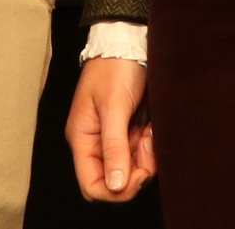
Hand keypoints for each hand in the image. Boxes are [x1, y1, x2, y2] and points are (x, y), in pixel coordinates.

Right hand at [65, 58, 155, 201]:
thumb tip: (115, 186)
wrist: (130, 42)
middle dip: (135, 172)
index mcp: (83, 139)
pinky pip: (141, 154)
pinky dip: (150, 148)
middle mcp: (96, 144)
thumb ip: (114, 147)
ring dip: (146, 158)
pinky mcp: (130, 132)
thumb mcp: (114, 107)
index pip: (91, 186)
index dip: (115, 190)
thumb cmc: (114, 69)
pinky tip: (152, 128)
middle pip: (114, 182)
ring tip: (150, 131)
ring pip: (131, 170)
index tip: (137, 174)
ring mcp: (114, 139)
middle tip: (148, 146)